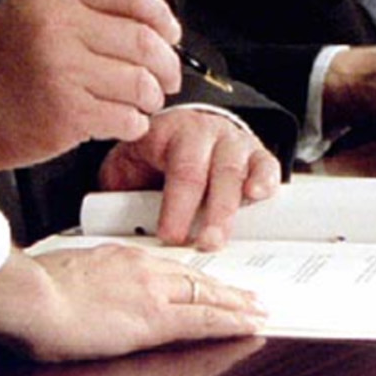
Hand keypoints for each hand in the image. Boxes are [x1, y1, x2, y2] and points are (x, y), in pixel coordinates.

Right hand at [0, 0, 181, 171]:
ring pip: (139, 82)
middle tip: (168, 77)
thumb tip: (149, 25)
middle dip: (167, 63)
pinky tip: (124, 121)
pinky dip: (134, 122)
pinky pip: (124, 117)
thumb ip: (83, 9)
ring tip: (144, 102)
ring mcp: (63, 71)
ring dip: (152, 97)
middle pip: (142, 40)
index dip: (159, 13)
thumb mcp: (30, 12)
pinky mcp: (66, 114)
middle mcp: (59, 28)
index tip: (170, 32)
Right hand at [0, 246, 261, 361]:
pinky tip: (246, 325)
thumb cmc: (32, 288)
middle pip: (194, 279)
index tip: (206, 284)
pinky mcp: (153, 319)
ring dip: (234, 305)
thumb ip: (87, 279)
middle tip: (249, 296)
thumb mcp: (65, 273)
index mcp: (120, 258)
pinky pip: (202, 320)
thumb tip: (89, 289)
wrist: (30, 295)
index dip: (192, 279)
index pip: (168, 269)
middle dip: (224, 289)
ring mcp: (151, 292)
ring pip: (206, 296)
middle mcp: (143, 269)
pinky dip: (228, 322)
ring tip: (257, 311)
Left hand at [96, 108, 280, 250]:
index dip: (177, 204)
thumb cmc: (149, 158)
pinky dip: (265, 180)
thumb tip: (110, 228)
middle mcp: (205, 133)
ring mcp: (232, 141)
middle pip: (212, 171)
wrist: (175, 131)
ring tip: (223, 237)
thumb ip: (122, 193)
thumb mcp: (127, 168)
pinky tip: (260, 196)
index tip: (169, 235)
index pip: (179, 168)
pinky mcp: (255, 153)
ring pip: (237, 170)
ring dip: (232, 207)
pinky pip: (266, 163)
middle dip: (210, 211)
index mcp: (169, 133)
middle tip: (203, 244)